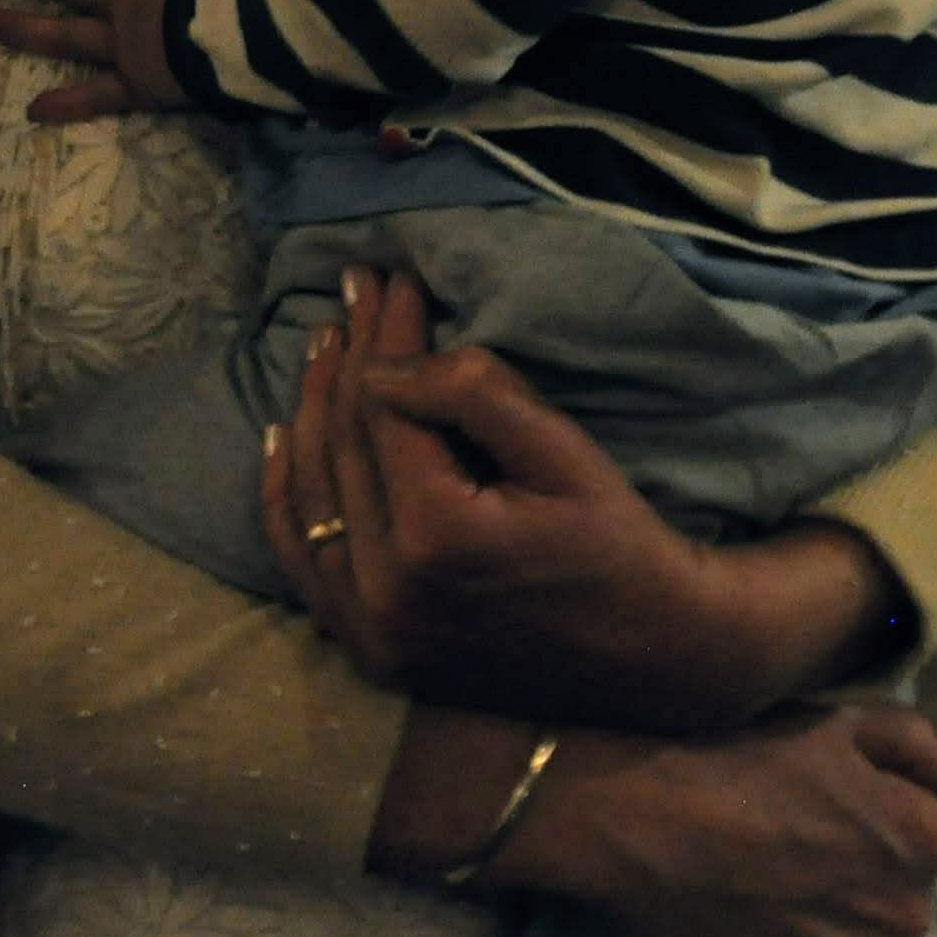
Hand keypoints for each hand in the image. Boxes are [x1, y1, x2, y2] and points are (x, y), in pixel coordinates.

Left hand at [263, 270, 906, 731]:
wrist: (653, 657)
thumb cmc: (618, 544)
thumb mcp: (562, 452)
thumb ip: (474, 393)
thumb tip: (386, 365)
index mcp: (435, 537)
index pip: (384, 406)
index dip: (388, 333)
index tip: (394, 278)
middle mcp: (385, 591)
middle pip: (343, 445)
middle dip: (349, 358)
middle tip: (355, 289)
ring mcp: (370, 631)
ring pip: (313, 497)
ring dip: (311, 411)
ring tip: (325, 343)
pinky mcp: (370, 651)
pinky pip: (305, 564)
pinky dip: (288, 497)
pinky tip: (283, 435)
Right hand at [522, 707, 936, 936]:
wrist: (632, 823)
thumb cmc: (733, 757)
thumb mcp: (829, 722)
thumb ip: (913, 745)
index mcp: (921, 841)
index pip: (919, 838)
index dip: (864, 818)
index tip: (810, 807)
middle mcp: (904, 916)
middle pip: (891, 900)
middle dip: (851, 879)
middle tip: (780, 848)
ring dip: (826, 925)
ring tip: (760, 890)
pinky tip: (747, 922)